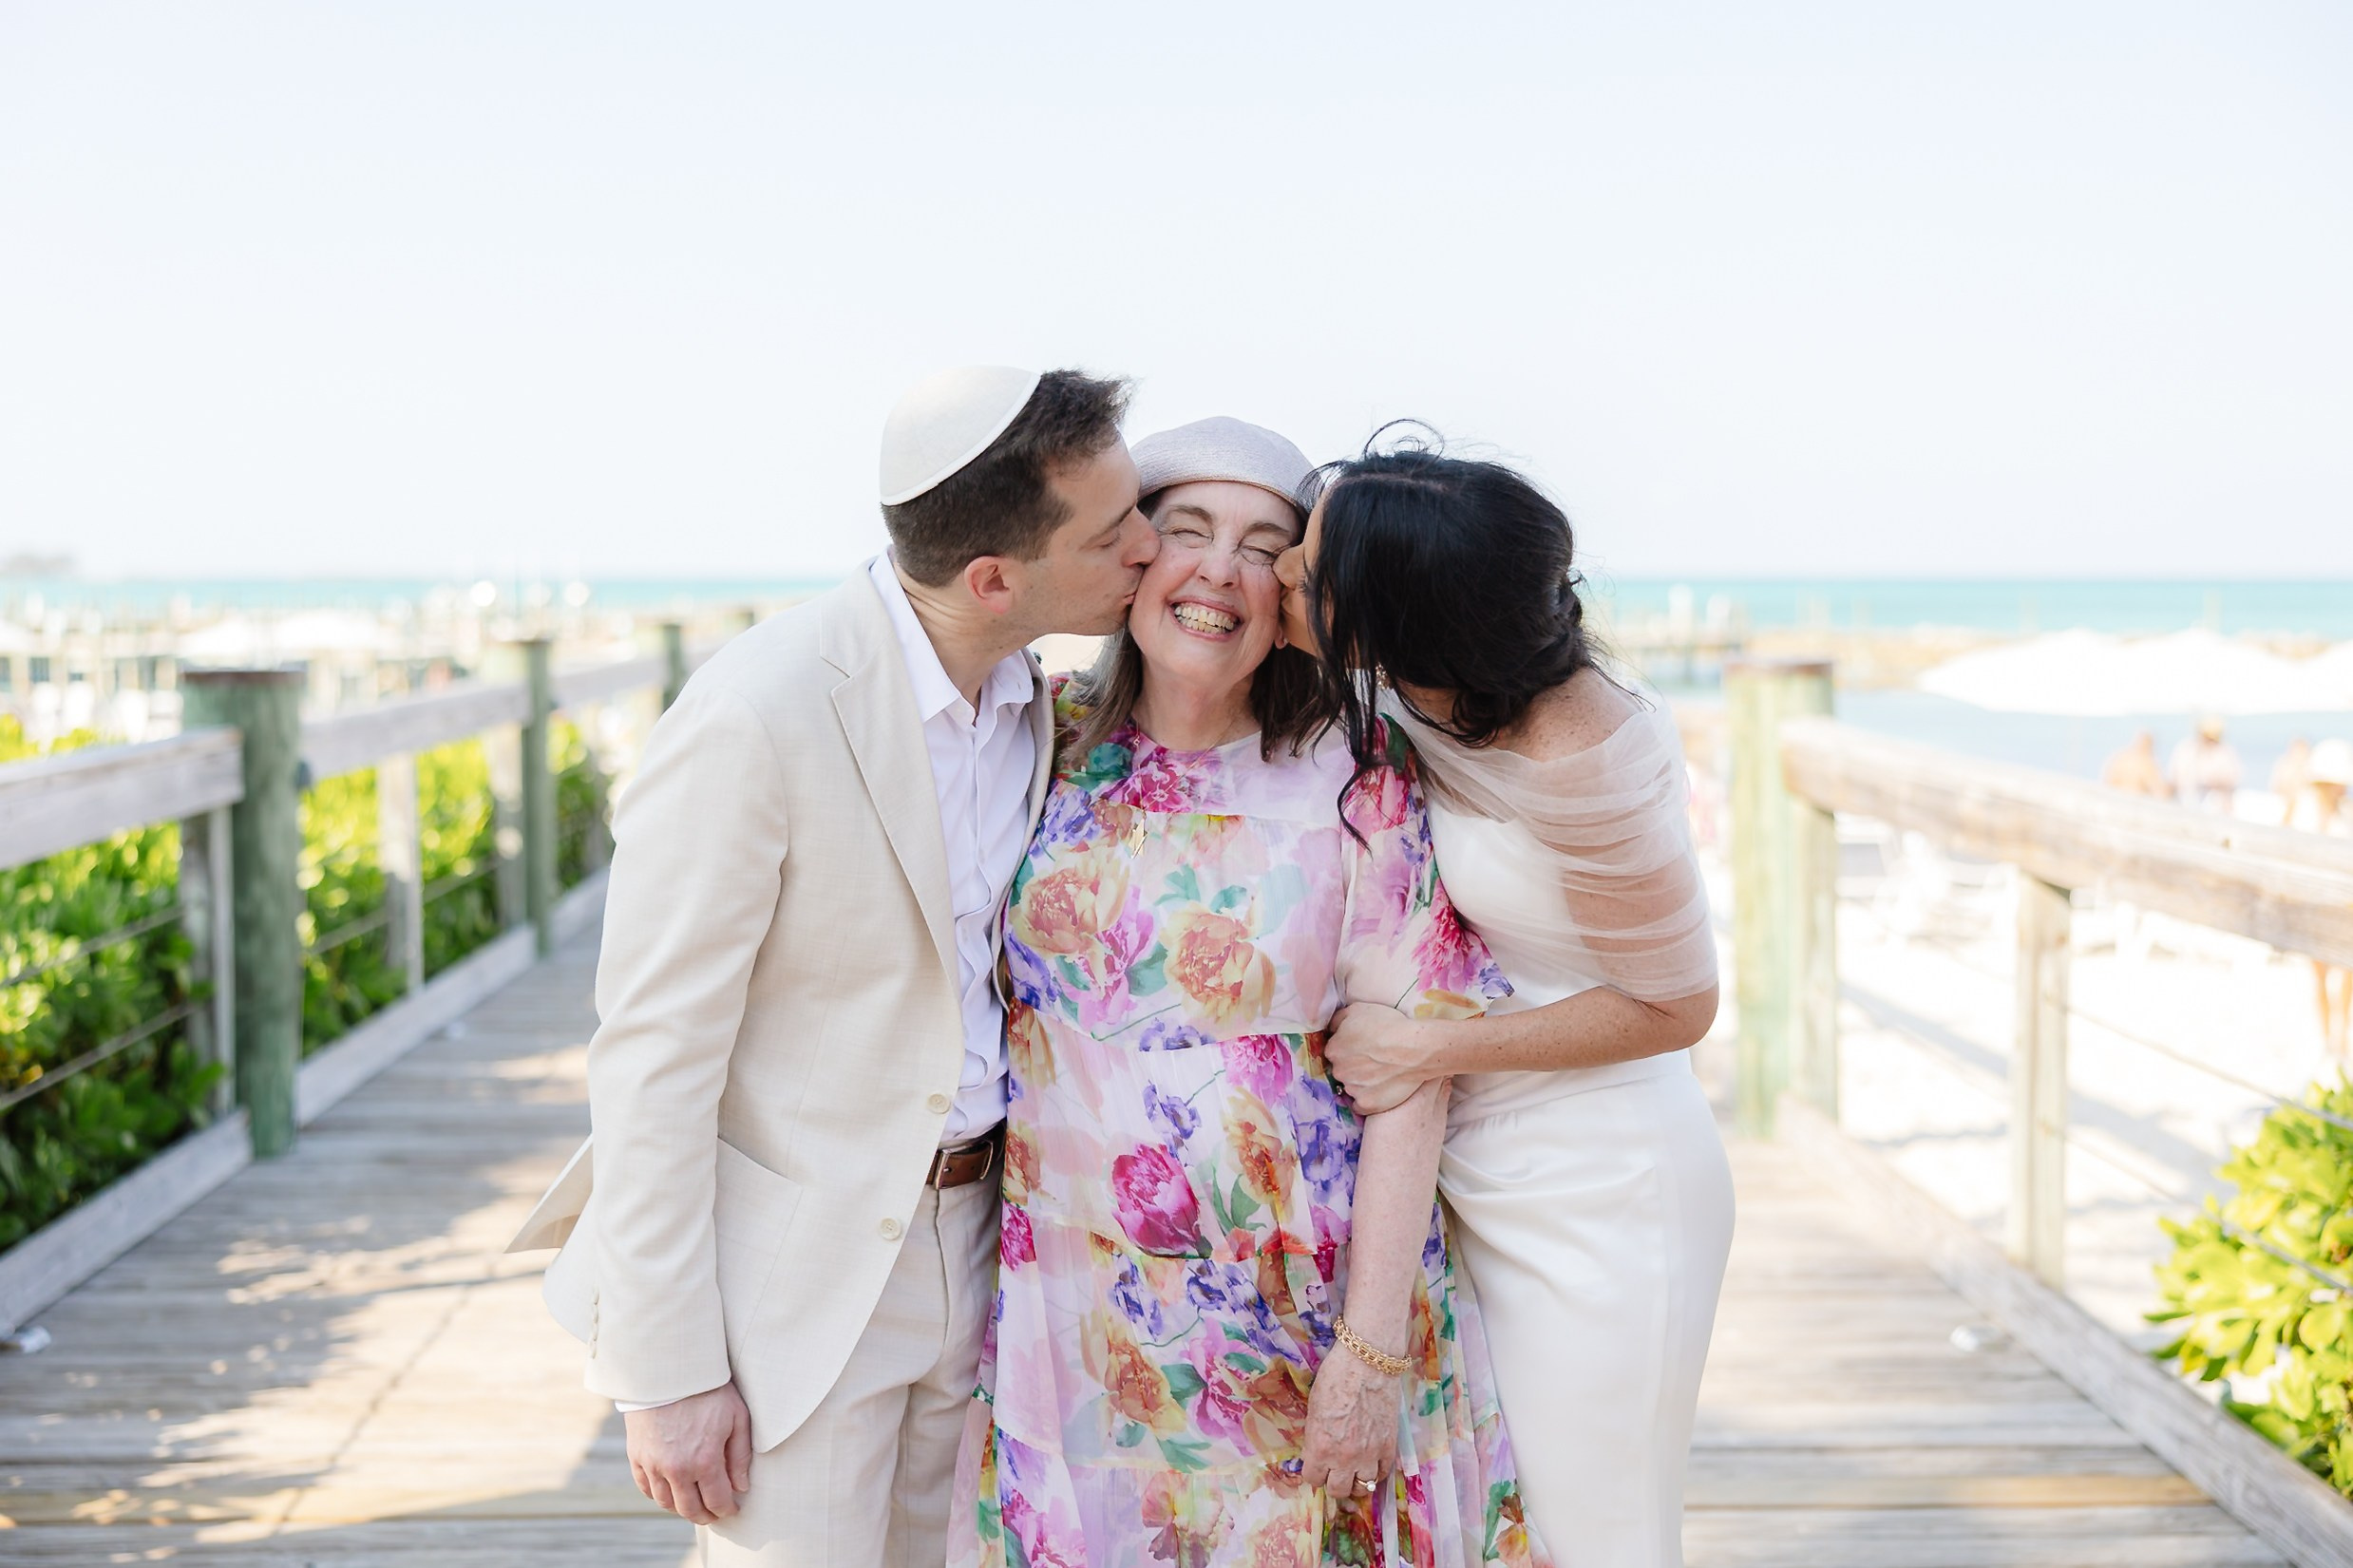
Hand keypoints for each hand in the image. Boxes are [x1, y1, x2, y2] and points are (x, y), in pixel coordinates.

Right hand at [626, 1381, 752, 1523]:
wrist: (668, 1368)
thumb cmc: (708, 1390)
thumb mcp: (736, 1417)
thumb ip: (740, 1455)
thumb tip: (741, 1487)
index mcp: (705, 1461)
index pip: (717, 1502)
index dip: (727, 1510)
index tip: (732, 1509)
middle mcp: (677, 1469)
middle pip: (690, 1509)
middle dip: (705, 1516)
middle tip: (714, 1513)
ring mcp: (653, 1464)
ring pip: (667, 1503)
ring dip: (682, 1508)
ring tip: (694, 1503)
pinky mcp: (637, 1456)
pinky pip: (647, 1488)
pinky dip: (659, 1495)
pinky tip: (671, 1491)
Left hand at [1299, 1340, 1400, 1499]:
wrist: (1368, 1362)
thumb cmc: (1335, 1377)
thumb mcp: (1314, 1409)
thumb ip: (1314, 1437)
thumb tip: (1315, 1453)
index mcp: (1320, 1448)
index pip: (1313, 1479)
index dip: (1313, 1472)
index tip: (1316, 1465)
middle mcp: (1344, 1458)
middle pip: (1338, 1491)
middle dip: (1333, 1482)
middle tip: (1334, 1471)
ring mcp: (1370, 1454)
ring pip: (1363, 1488)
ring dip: (1356, 1481)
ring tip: (1354, 1471)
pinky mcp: (1389, 1446)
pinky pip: (1382, 1474)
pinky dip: (1375, 1472)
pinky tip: (1371, 1463)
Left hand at [1325, 1005, 1439, 1114]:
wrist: (1415, 1048)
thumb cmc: (1389, 1025)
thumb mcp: (1358, 1009)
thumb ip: (1338, 1020)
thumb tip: (1332, 1029)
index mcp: (1333, 1049)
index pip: (1335, 1050)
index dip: (1349, 1048)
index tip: (1362, 1047)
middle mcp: (1339, 1071)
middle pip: (1342, 1069)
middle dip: (1354, 1065)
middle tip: (1373, 1059)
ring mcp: (1352, 1089)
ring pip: (1351, 1087)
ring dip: (1361, 1082)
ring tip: (1382, 1073)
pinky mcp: (1367, 1104)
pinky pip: (1360, 1105)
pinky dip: (1367, 1099)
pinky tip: (1379, 1090)